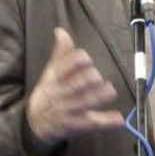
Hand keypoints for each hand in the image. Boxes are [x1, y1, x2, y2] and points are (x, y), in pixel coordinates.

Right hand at [26, 28, 120, 145]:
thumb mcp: (50, 73)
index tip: (86, 59)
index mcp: (55, 78)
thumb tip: (60, 31)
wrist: (35, 123)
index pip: (67, 65)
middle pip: (79, 82)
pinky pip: (94, 123)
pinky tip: (118, 118)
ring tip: (110, 91)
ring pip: (88, 102)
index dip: (79, 60)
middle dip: (91, 77)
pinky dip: (107, 121)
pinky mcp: (78, 125)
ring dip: (101, 95)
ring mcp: (70, 111)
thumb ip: (60, 53)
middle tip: (97, 77)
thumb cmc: (48, 94)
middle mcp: (62, 94)